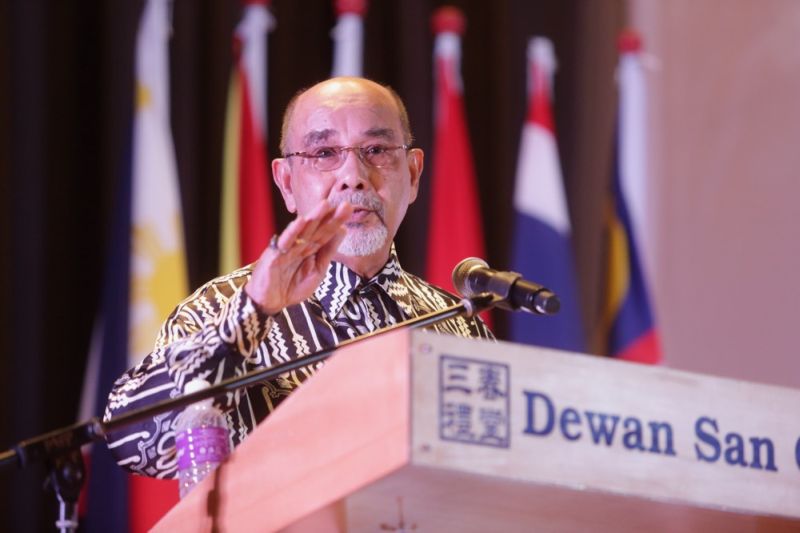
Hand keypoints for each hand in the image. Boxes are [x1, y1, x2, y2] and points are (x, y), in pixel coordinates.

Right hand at [244, 200, 352, 314]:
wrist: (271, 302)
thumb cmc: (292, 286)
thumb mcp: (317, 271)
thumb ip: (328, 252)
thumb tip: (342, 231)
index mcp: (311, 249)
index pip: (326, 233)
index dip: (337, 221)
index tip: (348, 209)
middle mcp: (300, 245)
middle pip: (317, 229)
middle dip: (330, 216)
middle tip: (345, 204)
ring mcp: (287, 248)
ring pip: (302, 231)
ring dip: (313, 217)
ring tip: (325, 205)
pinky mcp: (274, 255)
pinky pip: (284, 242)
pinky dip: (292, 232)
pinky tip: (300, 221)